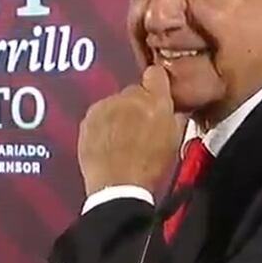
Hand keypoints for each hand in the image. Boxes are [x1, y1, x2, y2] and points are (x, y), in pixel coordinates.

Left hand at [77, 65, 183, 195]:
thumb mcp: (174, 139)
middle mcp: (128, 98)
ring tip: (122, 142)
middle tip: (140, 129)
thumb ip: (173, 114)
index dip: (156, 84)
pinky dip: (102, 126)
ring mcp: (104, 107)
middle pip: (133, 92)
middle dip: (136, 106)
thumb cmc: (149, 168)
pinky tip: (108, 145)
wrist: (118, 188)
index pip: (156, 74)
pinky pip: (98, 116)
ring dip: (118, 116)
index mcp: (155, 101)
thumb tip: (170, 107)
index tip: (155, 93)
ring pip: (113, 104)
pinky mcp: (87, 120)